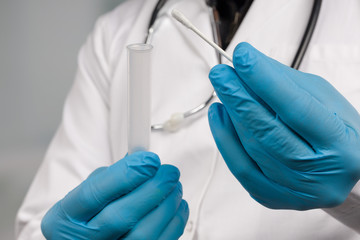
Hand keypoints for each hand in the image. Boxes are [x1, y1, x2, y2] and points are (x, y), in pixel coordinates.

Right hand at [41, 151, 188, 238]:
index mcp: (65, 218)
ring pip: (143, 234)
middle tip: (170, 172)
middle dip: (152, 190)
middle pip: (121, 217)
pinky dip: (174, 223)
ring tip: (175, 186)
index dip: (125, 175)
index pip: (94, 194)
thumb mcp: (84, 194)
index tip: (149, 160)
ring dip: (167, 206)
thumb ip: (109, 178)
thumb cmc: (86, 215)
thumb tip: (142, 162)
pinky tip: (177, 205)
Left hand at [208, 42, 359, 209]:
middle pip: (268, 132)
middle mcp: (319, 174)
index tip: (243, 56)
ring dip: (231, 115)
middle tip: (221, 73)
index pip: (296, 108)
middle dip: (239, 97)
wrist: (341, 169)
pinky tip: (219, 115)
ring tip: (222, 89)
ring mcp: (294, 190)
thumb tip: (248, 64)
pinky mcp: (272, 197)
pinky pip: (240, 168)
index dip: (265, 81)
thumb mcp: (322, 99)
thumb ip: (285, 82)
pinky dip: (225, 139)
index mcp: (342, 145)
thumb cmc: (334, 130)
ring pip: (252, 149)